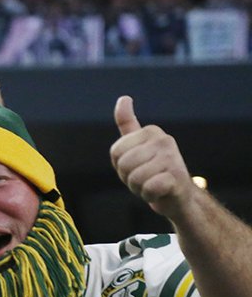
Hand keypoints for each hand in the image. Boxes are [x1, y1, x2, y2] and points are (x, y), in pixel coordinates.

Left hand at [111, 95, 196, 221]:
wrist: (180, 198)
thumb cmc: (154, 173)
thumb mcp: (137, 147)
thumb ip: (128, 124)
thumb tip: (123, 98)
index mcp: (151, 131)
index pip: (115, 152)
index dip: (121, 167)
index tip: (137, 167)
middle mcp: (164, 140)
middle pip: (123, 165)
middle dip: (129, 179)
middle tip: (146, 179)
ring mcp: (172, 158)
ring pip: (134, 178)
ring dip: (140, 188)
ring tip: (153, 185)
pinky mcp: (177, 176)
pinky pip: (149, 188)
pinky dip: (150, 195)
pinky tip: (161, 192)